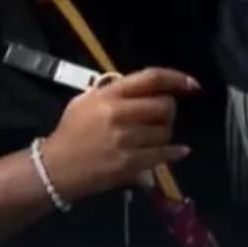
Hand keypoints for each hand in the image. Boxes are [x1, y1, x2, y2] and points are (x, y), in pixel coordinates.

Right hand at [40, 68, 199, 201]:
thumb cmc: (71, 132)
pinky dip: (175, 152)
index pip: (151, 78)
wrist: (56, 167)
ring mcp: (125, 139)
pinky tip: (180, 151)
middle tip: (162, 116)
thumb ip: (113, 91)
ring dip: (166, 132)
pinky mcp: (129, 163)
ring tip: (155, 136)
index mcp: (109, 95)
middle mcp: (119, 114)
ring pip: (165, 130)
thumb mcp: (86, 101)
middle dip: (169, 110)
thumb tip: (145, 88)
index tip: (192, 84)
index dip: (176, 78)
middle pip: (164, 105)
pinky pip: (162, 154)